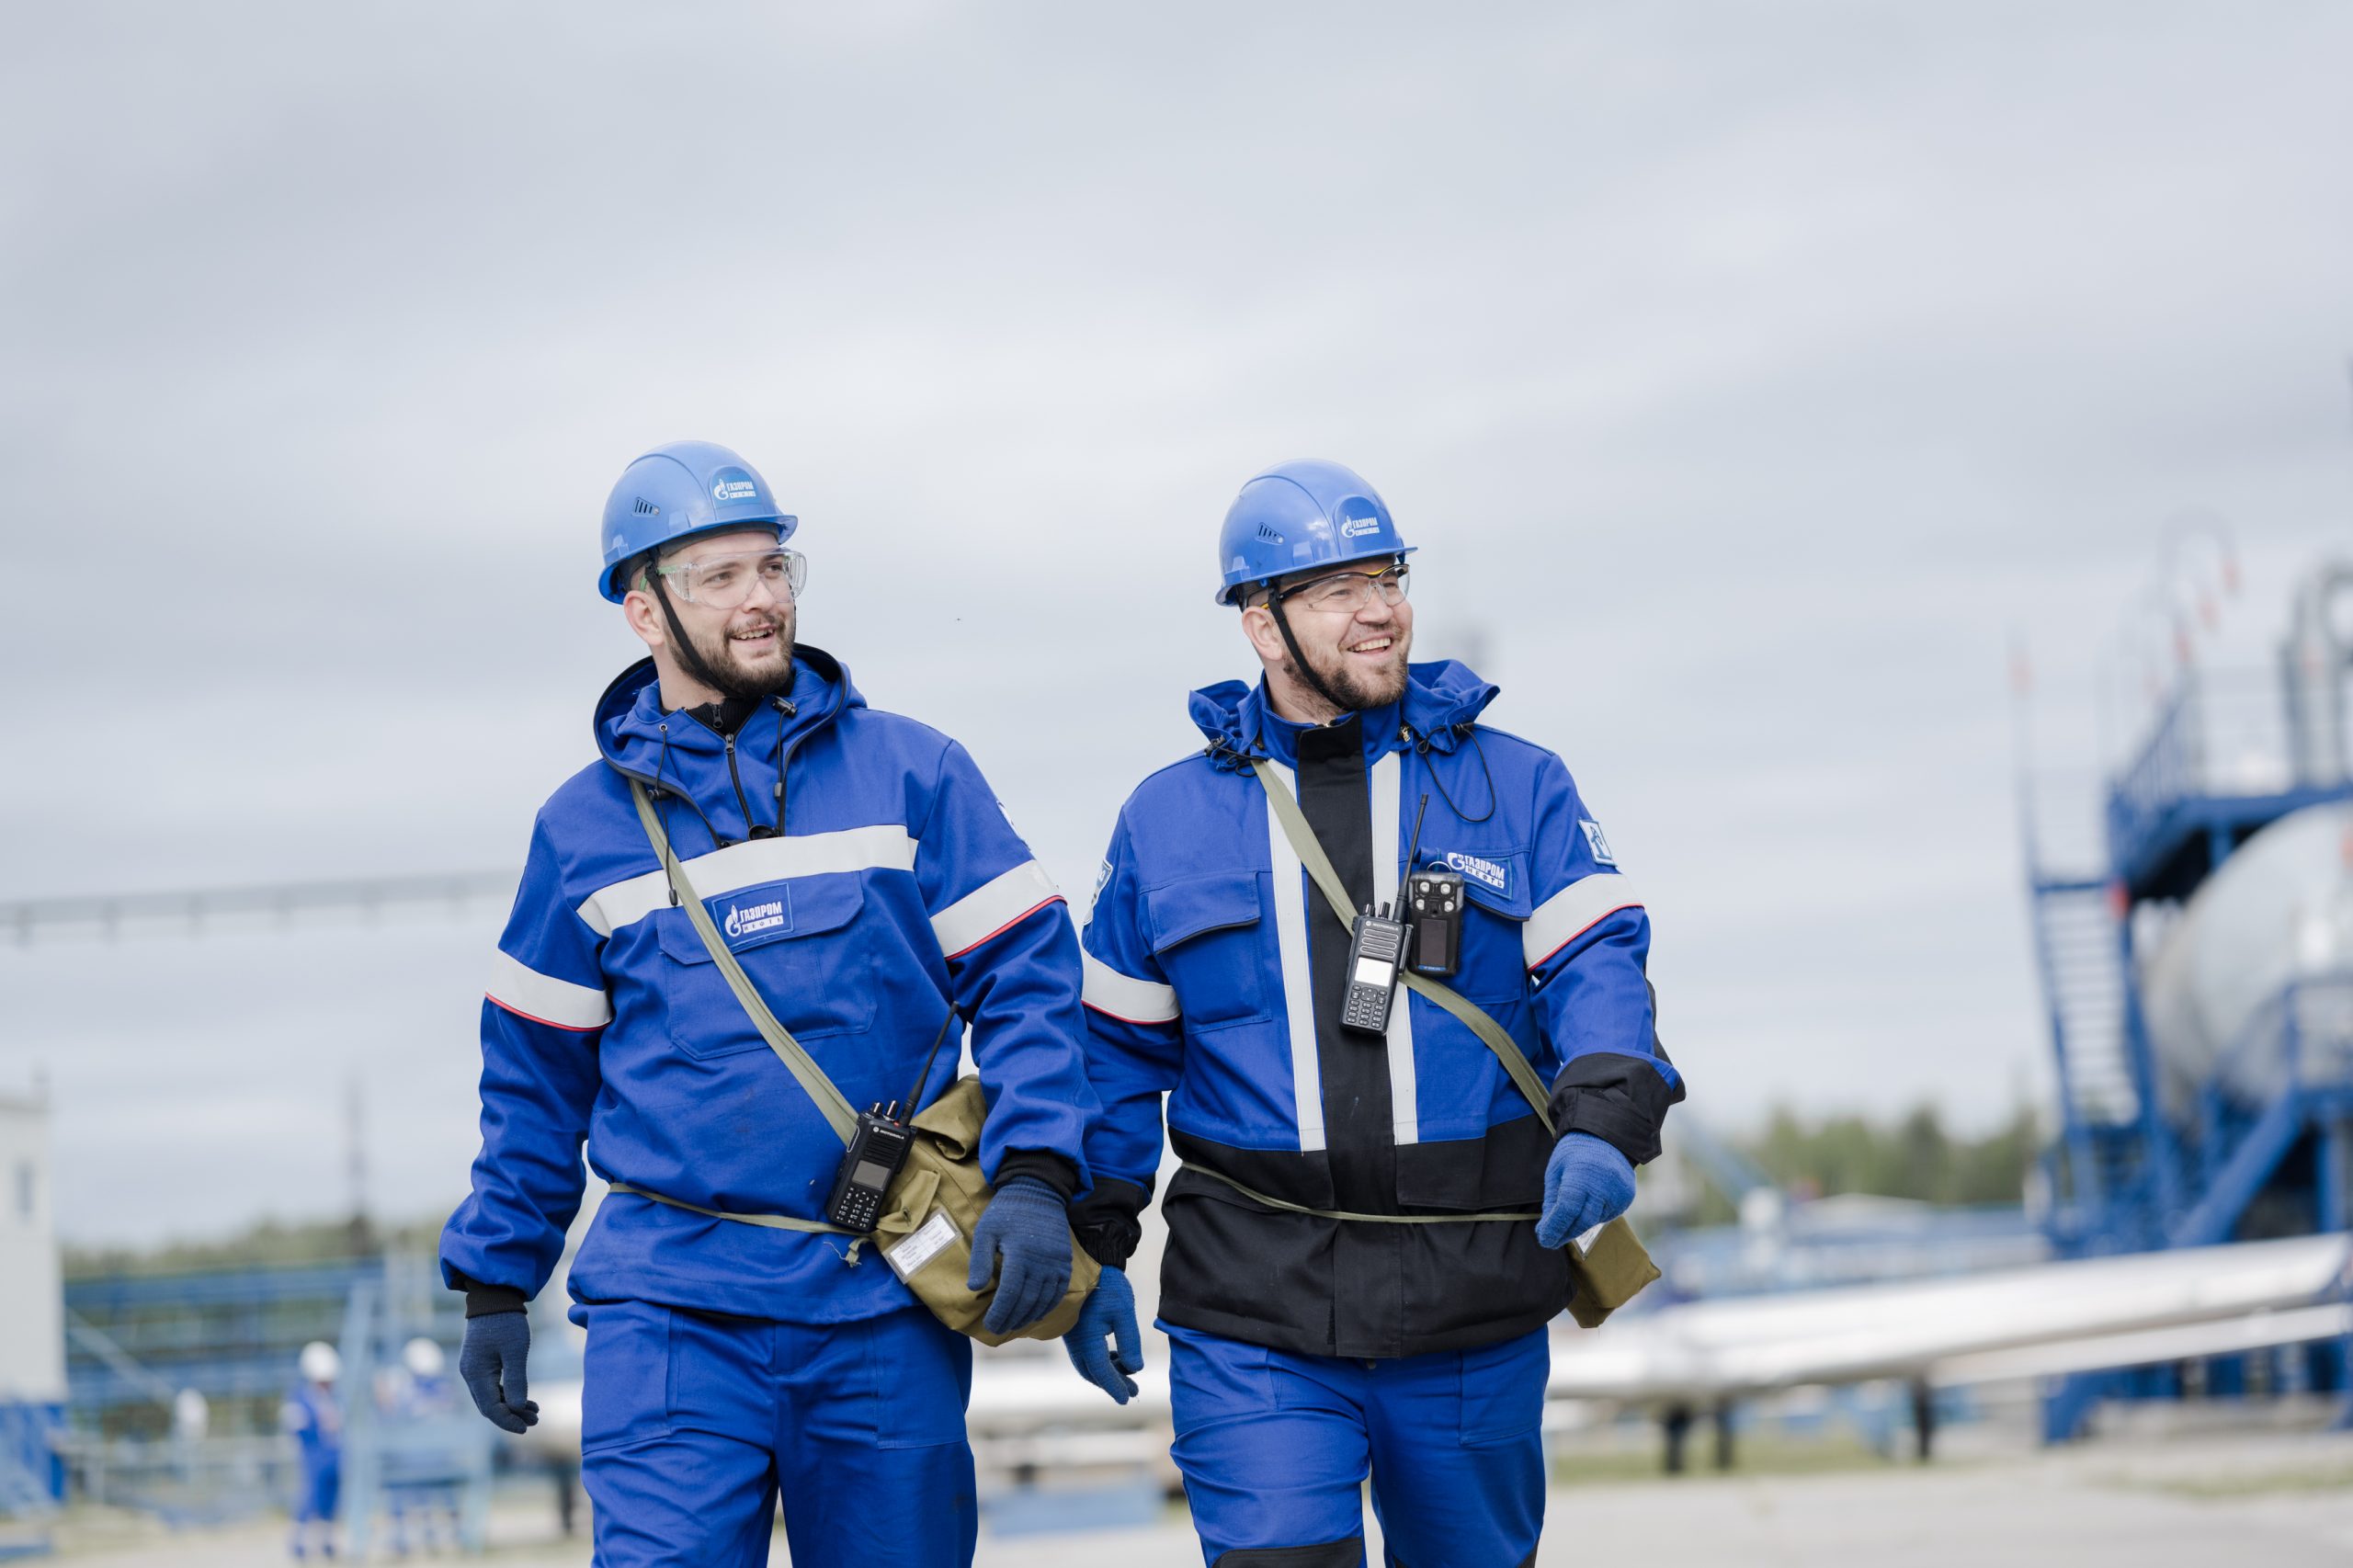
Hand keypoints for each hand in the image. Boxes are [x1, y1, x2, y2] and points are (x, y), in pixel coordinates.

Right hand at [458, 1310, 536, 1432]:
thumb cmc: (506, 1321)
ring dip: (511, 1406)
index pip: (490, 1408)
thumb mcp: (515, 1351)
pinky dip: (507, 1395)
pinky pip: (492, 1387)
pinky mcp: (480, 1364)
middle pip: (489, 1406)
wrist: (494, 1297)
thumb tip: (517, 1408)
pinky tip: (526, 1399)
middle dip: (511, 1416)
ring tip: (535, 1411)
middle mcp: (469, 1374)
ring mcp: (473, 1369)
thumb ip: (516, 1380)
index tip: (527, 1427)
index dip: (508, 1421)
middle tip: (535, 1420)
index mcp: (475, 1373)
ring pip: (491, 1398)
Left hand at [967, 1176, 1072, 1334]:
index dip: (999, 1313)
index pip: (1010, 1294)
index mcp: (1020, 1254)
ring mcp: (1057, 1263)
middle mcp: (1042, 1262)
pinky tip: (1036, 1313)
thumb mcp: (986, 1230)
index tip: (990, 1325)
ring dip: (1028, 1316)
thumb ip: (980, 1260)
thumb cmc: (1007, 1211)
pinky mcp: (1065, 1262)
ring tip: (1014, 1325)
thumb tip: (974, 1288)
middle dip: (1011, 1319)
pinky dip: (1048, 1306)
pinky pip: (1059, 1291)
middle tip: (998, 1329)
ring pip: (1043, 1299)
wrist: (1038, 1192)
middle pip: (1026, 1301)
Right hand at [1061, 1267, 1143, 1403]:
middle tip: (1132, 1391)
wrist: (1088, 1261)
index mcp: (1086, 1339)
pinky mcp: (1073, 1328)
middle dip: (1112, 1383)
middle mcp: (1074, 1341)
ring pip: (1087, 1363)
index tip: (1127, 1399)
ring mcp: (1071, 1335)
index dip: (1115, 1386)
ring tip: (1128, 1372)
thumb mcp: (1124, 1312)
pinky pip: (1084, 1353)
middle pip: (1092, 1372)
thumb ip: (1129, 1342)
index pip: (1101, 1371)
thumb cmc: (1107, 1285)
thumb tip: (1135, 1368)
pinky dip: (1100, 1360)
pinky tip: (1115, 1355)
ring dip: (1106, 1372)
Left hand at [1536, 1132, 1635, 1249]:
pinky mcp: (1627, 1197)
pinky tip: (1587, 1205)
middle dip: (1565, 1233)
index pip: (1567, 1210)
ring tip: (1568, 1217)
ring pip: (1594, 1220)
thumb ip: (1552, 1200)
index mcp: (1581, 1175)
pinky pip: (1607, 1215)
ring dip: (1579, 1224)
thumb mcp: (1556, 1171)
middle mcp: (1603, 1186)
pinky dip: (1594, 1215)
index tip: (1544, 1240)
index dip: (1555, 1228)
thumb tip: (1545, 1230)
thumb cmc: (1574, 1152)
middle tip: (1551, 1239)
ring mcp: (1618, 1193)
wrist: (1606, 1135)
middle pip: (1582, 1221)